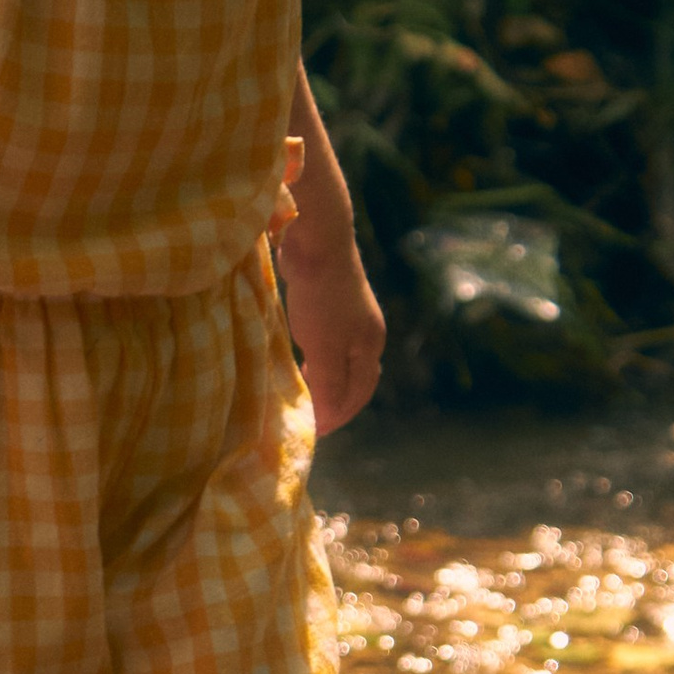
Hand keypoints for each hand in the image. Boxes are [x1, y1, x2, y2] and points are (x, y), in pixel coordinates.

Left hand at [278, 217, 384, 435]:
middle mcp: (367, 332)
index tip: (315, 431)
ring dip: (328, 378)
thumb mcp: (324, 349)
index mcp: (370, 347)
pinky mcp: (335, 299)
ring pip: (343, 358)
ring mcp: (353, 314)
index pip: (359, 394)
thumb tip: (328, 418)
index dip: (338, 415)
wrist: (318, 242)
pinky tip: (303, 354)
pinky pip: (330, 339)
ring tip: (307, 390)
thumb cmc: (321, 299)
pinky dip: (320, 357)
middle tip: (313, 417)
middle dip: (337, 401)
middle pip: (356, 378)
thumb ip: (327, 385)